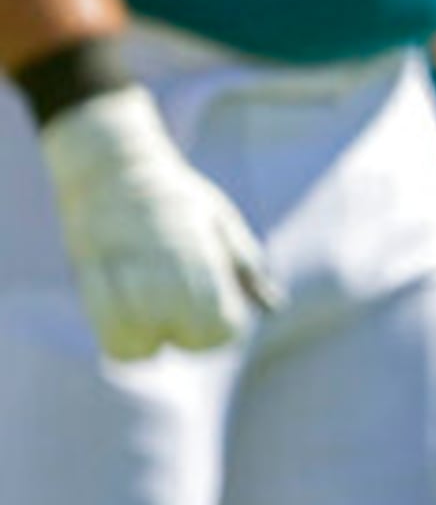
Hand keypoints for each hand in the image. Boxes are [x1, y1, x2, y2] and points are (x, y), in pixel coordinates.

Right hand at [36, 84, 273, 360]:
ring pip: (143, 333)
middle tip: (185, 326)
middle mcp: (167, 260)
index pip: (221, 321)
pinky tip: (127, 329)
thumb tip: (274, 308)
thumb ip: (245, 267)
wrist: (116, 164)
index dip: (222, 332)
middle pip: (186, 331)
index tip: (219, 321)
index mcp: (204, 252)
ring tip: (154, 327)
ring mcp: (127, 264)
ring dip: (151, 339)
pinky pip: (105, 322)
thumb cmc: (178, 196)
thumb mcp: (222, 223)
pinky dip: (119, 335)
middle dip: (190, 337)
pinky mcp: (91, 267)